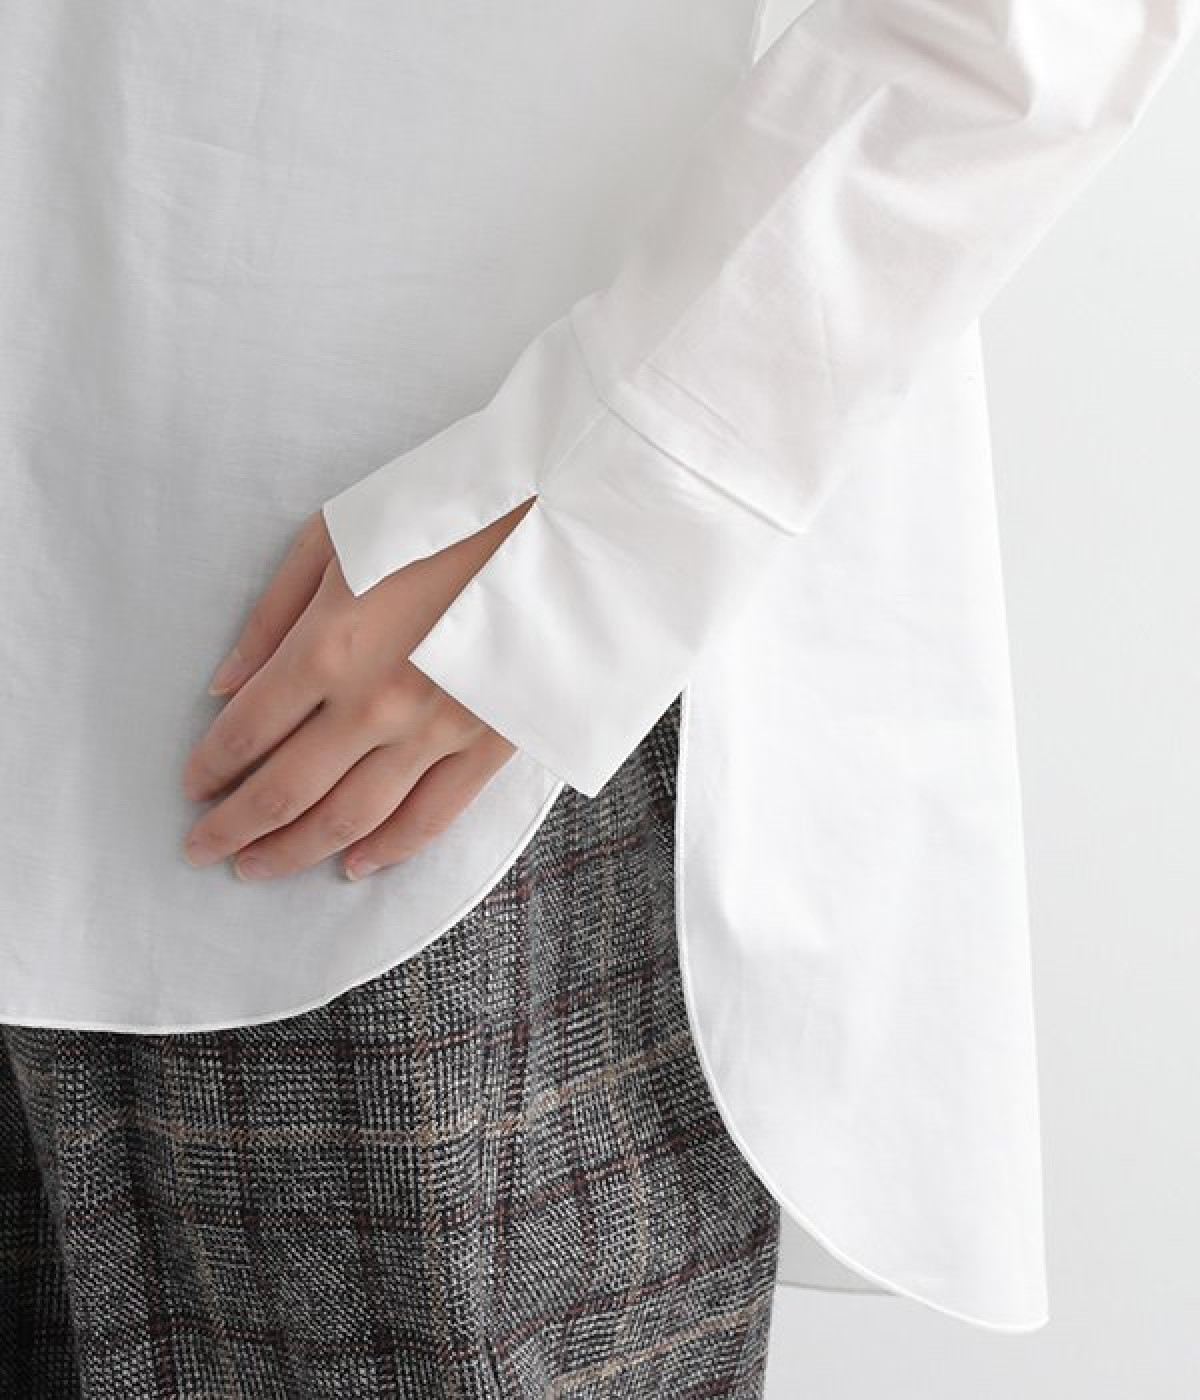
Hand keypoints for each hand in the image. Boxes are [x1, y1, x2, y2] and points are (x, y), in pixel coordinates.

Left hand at [181, 498, 534, 880]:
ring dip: (294, 851)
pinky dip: (387, 849)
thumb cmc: (446, 513)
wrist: (562, 523)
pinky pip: (431, 817)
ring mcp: (436, 732)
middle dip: (233, 827)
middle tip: (201, 848)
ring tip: (257, 868)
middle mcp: (375, 703)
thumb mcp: (339, 535)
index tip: (192, 788)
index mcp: (330, 644)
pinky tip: (352, 865)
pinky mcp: (490, 744)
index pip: (247, 731)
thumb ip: (274, 614)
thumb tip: (225, 685)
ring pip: (351, 818)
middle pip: (286, 790)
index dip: (210, 769)